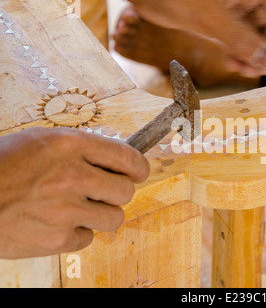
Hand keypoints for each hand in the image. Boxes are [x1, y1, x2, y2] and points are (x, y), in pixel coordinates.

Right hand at [0, 127, 149, 258]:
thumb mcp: (41, 142)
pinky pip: (88, 238)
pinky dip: (78, 232)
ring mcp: (65, 210)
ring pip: (114, 217)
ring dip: (103, 213)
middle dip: (118, 191)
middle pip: (126, 190)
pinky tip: (58, 223)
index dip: (139, 167)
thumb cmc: (1, 166)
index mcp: (69, 145)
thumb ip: (80, 150)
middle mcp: (72, 175)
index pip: (127, 157)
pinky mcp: (56, 238)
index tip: (139, 172)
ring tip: (81, 208)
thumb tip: (116, 161)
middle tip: (103, 192)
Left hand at [109, 0, 265, 77]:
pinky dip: (239, 52)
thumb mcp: (212, 19)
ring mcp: (235, 5)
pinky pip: (239, 37)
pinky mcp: (221, 17)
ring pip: (257, 33)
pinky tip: (233, 65)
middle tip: (264, 69)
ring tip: (247, 71)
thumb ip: (242, 40)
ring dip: (255, 55)